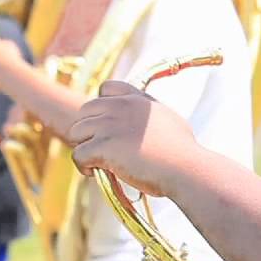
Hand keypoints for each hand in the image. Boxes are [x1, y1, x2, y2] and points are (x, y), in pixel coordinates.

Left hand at [69, 81, 200, 197]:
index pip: (106, 88)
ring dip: (83, 147)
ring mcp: (109, 125)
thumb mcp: (168, 119)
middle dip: (88, 129)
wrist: (184, 167)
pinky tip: (94, 172)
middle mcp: (120, 107)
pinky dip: (82, 166)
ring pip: (76, 132)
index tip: (107, 125)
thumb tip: (143, 126)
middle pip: (85, 111)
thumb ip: (151, 114)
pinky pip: (77, 154)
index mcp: (136, 99)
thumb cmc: (182, 151)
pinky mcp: (103, 146)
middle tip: (99, 148)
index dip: (100, 106)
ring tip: (95, 163)